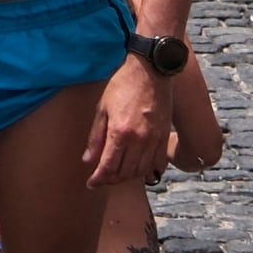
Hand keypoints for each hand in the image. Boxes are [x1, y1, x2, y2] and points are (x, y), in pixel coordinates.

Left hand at [85, 60, 172, 187]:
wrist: (151, 69)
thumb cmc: (123, 84)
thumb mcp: (102, 108)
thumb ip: (95, 137)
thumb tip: (88, 160)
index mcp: (120, 132)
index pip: (108, 167)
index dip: (98, 179)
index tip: (91, 183)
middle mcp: (139, 140)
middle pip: (124, 173)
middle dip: (111, 180)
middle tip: (102, 178)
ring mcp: (154, 139)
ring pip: (141, 171)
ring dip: (128, 177)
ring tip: (117, 174)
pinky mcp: (164, 136)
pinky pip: (157, 162)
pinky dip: (147, 170)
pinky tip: (138, 169)